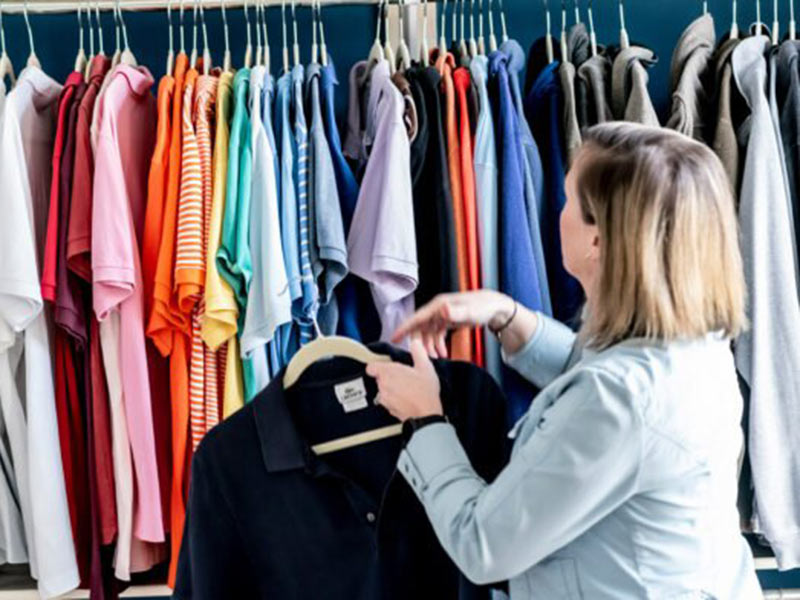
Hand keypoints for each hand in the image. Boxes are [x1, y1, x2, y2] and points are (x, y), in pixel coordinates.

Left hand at [366, 339, 442, 420]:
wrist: (427, 415)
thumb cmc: (425, 392)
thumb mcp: (425, 366)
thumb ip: (418, 351)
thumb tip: (415, 343)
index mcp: (388, 373)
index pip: (371, 367)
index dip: (378, 366)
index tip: (387, 367)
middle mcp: (383, 386)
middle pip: (379, 378)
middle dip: (389, 377)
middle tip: (404, 377)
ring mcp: (384, 399)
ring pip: (384, 390)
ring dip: (392, 389)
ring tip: (407, 389)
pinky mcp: (389, 410)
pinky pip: (389, 401)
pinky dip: (395, 400)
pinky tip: (408, 398)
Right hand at [391, 290, 515, 357]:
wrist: (495, 307)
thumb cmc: (483, 307)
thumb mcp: (470, 311)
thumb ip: (457, 312)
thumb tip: (443, 310)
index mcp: (438, 305)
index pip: (417, 317)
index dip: (404, 328)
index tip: (393, 338)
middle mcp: (437, 309)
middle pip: (420, 327)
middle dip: (420, 343)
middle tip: (422, 357)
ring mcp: (442, 315)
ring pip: (428, 332)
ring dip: (430, 346)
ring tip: (437, 357)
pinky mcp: (447, 320)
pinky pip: (436, 334)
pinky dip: (437, 344)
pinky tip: (443, 353)